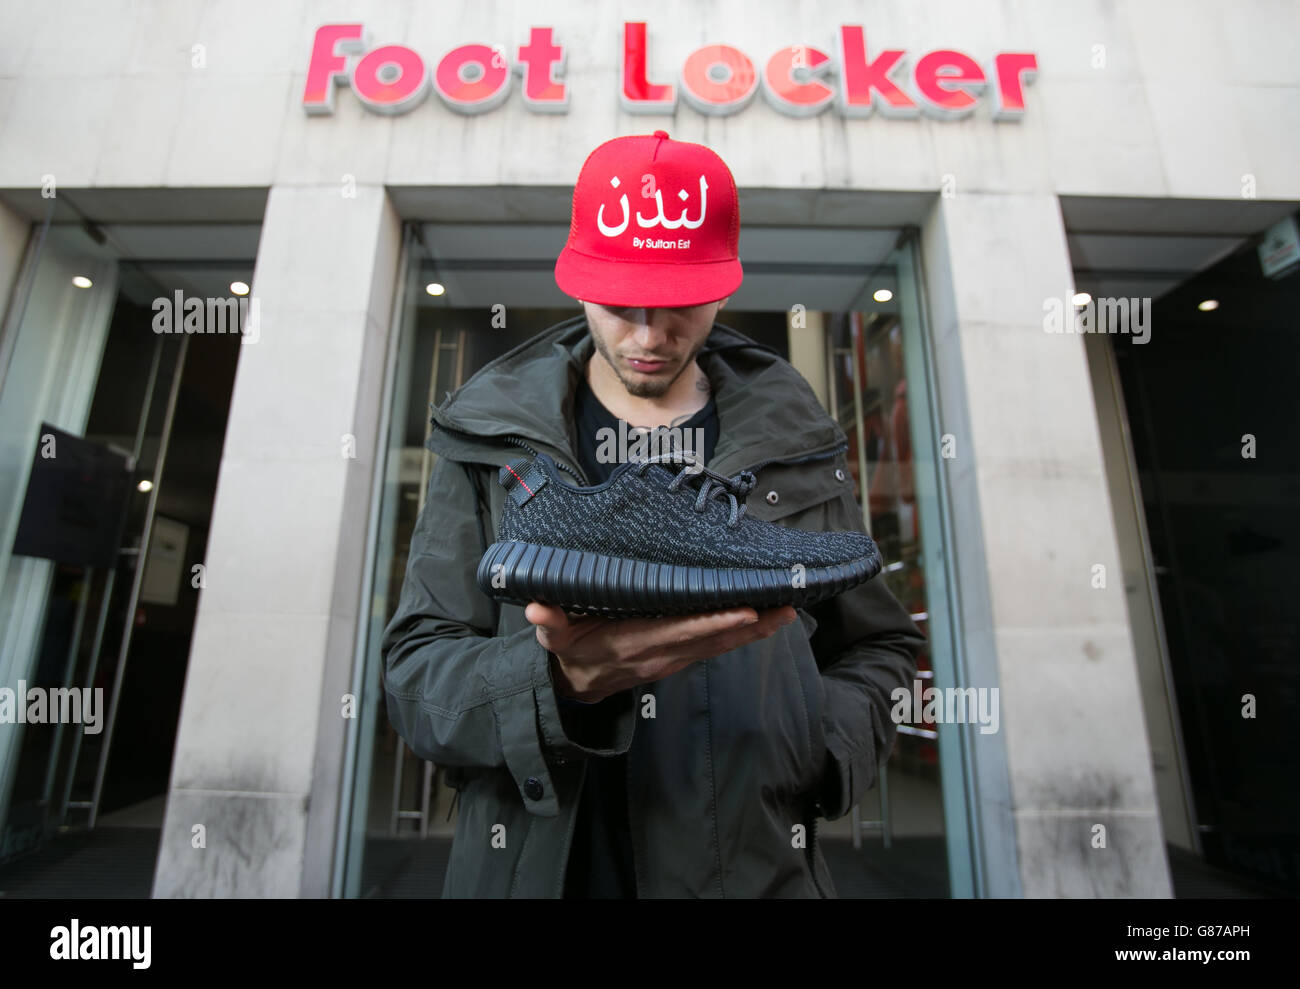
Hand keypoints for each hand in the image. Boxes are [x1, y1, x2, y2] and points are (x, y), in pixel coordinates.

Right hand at [526, 602, 798, 702]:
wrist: (576, 686)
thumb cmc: (567, 651)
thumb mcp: (551, 637)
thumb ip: (547, 622)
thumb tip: (536, 608)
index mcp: (629, 644)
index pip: (676, 632)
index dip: (709, 624)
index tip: (741, 611)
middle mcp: (658, 655)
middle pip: (709, 641)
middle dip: (746, 625)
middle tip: (782, 606)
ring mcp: (672, 661)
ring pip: (719, 646)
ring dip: (754, 631)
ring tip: (786, 610)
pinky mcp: (679, 660)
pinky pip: (716, 649)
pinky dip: (744, 636)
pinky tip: (768, 621)